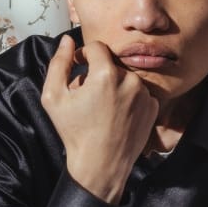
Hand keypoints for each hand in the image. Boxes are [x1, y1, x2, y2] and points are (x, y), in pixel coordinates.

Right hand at [40, 35, 157, 202]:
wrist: (101, 165)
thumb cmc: (75, 133)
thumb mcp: (54, 97)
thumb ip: (58, 64)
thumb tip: (66, 41)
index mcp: (106, 74)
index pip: (96, 47)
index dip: (83, 54)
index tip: (77, 64)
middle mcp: (130, 81)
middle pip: (111, 64)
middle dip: (97, 74)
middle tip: (86, 95)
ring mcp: (145, 95)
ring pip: (125, 78)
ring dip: (113, 86)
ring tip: (101, 107)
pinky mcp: (153, 107)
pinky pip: (138, 93)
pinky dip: (128, 99)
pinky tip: (116, 115)